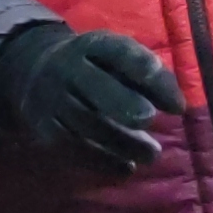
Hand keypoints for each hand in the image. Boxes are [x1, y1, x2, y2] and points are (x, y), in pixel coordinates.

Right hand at [0, 21, 183, 177]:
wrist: (35, 71)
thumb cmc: (94, 67)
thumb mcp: (116, 58)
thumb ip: (146, 75)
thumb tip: (176, 106)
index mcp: (92, 46)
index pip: (120, 53)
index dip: (148, 75)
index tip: (177, 104)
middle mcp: (67, 69)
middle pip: (94, 86)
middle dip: (122, 103)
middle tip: (149, 119)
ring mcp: (51, 99)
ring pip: (84, 122)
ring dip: (120, 141)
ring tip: (150, 154)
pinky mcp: (43, 126)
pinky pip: (70, 146)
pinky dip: (100, 161)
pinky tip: (125, 167)